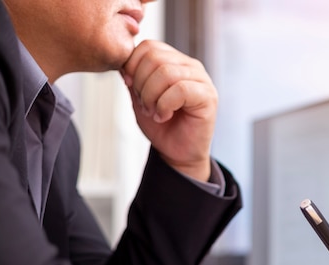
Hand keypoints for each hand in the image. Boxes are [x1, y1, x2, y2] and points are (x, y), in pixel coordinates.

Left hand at [121, 40, 217, 181]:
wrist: (178, 153)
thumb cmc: (162, 127)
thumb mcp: (140, 97)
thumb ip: (133, 77)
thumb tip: (120, 60)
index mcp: (175, 61)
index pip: (148, 46)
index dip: (132, 65)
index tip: (130, 87)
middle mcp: (190, 66)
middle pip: (155, 57)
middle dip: (141, 83)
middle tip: (144, 105)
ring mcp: (201, 80)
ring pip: (166, 72)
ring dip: (152, 97)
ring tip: (154, 112)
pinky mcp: (208, 96)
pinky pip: (180, 90)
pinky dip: (164, 105)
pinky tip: (165, 116)